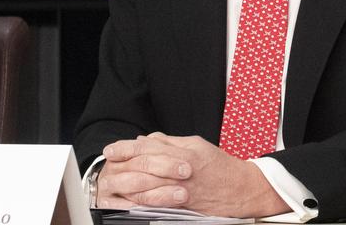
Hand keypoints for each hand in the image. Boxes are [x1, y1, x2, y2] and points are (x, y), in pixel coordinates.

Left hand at [99, 133, 287, 216]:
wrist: (241, 189)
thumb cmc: (221, 166)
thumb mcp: (198, 145)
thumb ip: (171, 142)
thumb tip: (147, 139)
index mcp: (185, 152)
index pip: (149, 147)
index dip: (127, 148)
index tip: (111, 149)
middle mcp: (181, 170)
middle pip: (144, 166)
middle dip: (121, 165)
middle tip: (105, 166)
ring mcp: (180, 190)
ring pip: (146, 186)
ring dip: (125, 185)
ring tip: (109, 184)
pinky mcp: (181, 206)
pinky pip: (154, 203)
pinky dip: (137, 201)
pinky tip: (126, 200)